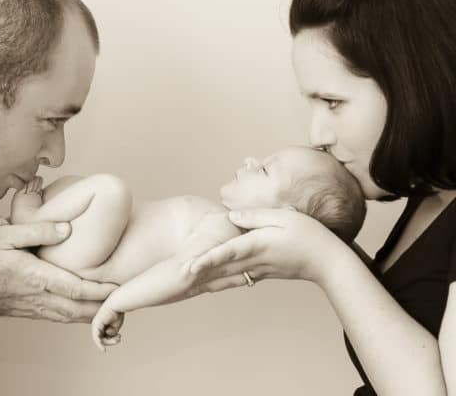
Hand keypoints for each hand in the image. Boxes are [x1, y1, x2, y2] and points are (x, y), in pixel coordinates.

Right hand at [0, 222, 116, 322]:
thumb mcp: (5, 234)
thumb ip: (38, 231)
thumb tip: (67, 229)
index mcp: (36, 278)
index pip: (77, 289)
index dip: (100, 291)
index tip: (119, 288)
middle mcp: (39, 297)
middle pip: (79, 310)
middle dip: (103, 309)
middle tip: (125, 304)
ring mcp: (34, 307)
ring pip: (70, 317)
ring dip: (92, 316)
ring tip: (112, 311)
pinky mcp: (29, 311)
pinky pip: (59, 317)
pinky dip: (77, 317)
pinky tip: (86, 312)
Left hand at [91, 301, 124, 352]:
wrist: (117, 303)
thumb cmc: (118, 312)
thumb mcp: (116, 325)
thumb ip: (112, 331)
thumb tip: (107, 335)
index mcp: (102, 324)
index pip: (105, 336)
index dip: (112, 339)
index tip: (120, 337)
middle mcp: (97, 325)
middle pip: (102, 338)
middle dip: (111, 341)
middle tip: (119, 339)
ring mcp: (95, 325)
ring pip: (100, 339)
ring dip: (109, 342)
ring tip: (117, 339)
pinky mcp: (96, 325)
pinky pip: (96, 338)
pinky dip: (99, 344)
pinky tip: (103, 350)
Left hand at [186, 208, 350, 294]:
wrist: (327, 262)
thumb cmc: (308, 235)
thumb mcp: (284, 217)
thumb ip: (255, 216)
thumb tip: (231, 216)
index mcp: (258, 245)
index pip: (227, 252)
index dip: (207, 259)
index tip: (190, 266)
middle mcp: (254, 261)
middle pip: (220, 269)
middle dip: (198, 274)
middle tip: (175, 280)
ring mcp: (258, 270)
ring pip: (226, 277)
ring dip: (205, 281)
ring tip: (184, 285)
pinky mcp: (262, 274)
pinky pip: (236, 279)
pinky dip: (220, 282)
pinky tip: (209, 284)